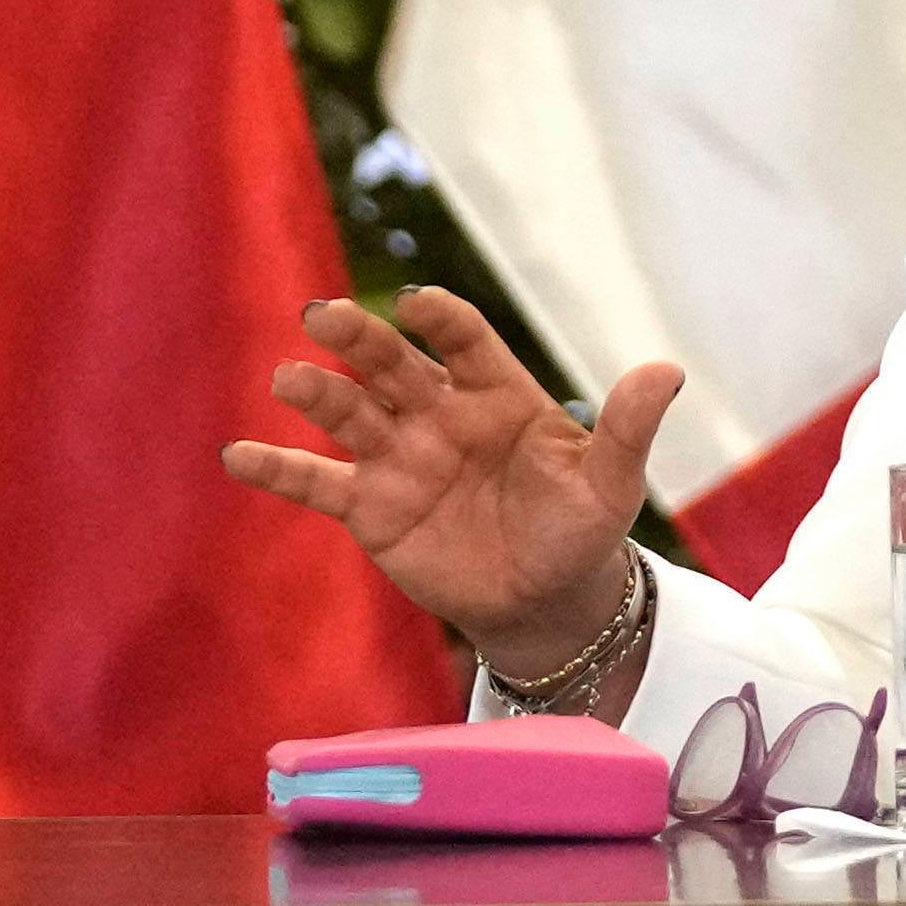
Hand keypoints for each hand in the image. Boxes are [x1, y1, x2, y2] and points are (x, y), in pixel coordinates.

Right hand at [222, 288, 679, 676]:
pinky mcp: (370, 508)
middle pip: (393, 365)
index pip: (466, 343)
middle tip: (325, 315)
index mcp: (497, 395)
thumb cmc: (580, 531)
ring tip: (288, 377)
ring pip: (350, 414)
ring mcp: (399, 458)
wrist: (547, 602)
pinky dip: (278, 468)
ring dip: (317, 394)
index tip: (421, 303)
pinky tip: (237, 454)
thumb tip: (668, 372)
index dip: (444, 321)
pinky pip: (317, 483)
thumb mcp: (610, 484)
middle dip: (360, 340)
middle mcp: (439, 414)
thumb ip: (627, 430)